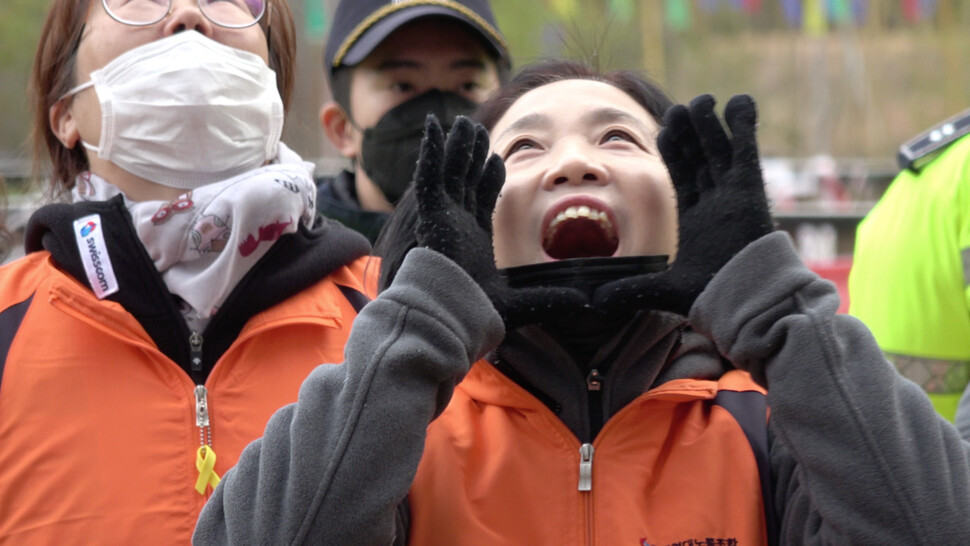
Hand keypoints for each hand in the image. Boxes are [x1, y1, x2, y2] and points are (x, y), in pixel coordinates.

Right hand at [414, 114, 589, 328]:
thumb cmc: (478, 316)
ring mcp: (442, 219)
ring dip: (455, 146)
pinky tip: (433, 127)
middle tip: (477, 130)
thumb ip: (551, 296)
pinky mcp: (431, 215)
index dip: (488, 177)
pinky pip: (429, 177)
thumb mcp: (523, 300)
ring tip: (463, 122)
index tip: (498, 157)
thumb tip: (588, 305)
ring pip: (449, 172)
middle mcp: (456, 226)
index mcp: (473, 241)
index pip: (480, 200)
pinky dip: (430, 151)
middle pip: (464, 180)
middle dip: (471, 155)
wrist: (451, 322)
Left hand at [593, 94, 773, 315]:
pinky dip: (744, 127)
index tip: (664, 128)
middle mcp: (715, 202)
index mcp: (695, 218)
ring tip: (702, 99)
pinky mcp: (751, 190)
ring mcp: (734, 194)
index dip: (675, 151)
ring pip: (720, 149)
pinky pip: (747, 151)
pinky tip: (739, 102)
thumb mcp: (661, 288)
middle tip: (681, 108)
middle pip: (700, 157)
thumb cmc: (711, 297)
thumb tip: (593, 302)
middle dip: (691, 132)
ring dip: (711, 124)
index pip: (682, 175)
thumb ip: (629, 289)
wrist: (746, 303)